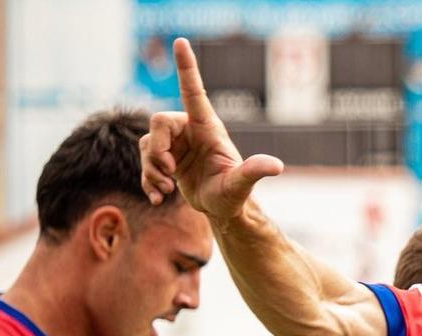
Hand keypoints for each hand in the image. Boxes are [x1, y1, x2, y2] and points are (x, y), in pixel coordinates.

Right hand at [139, 38, 283, 220]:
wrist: (221, 209)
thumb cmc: (234, 194)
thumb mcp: (240, 185)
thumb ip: (253, 172)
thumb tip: (277, 167)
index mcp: (207, 128)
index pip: (192, 92)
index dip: (186, 67)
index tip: (180, 41)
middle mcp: (189, 130)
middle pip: (157, 122)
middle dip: (156, 150)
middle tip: (169, 172)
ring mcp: (175, 144)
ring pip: (146, 145)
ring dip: (151, 171)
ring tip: (167, 190)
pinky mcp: (165, 159)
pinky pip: (144, 162)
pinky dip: (148, 182)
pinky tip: (159, 199)